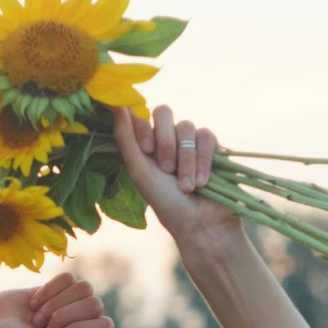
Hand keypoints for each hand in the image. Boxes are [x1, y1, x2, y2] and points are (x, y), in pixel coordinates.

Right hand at [0, 272, 120, 327]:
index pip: (106, 327)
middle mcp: (80, 326)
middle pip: (96, 305)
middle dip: (66, 315)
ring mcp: (68, 306)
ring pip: (85, 288)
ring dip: (56, 303)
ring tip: (37, 318)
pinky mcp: (54, 288)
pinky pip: (68, 277)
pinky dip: (49, 290)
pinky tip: (33, 304)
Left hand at [113, 105, 240, 250]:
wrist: (201, 224)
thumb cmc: (166, 202)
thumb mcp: (140, 171)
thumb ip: (125, 138)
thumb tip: (115, 103)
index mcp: (145, 145)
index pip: (141, 115)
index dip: (144, 127)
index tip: (147, 150)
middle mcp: (166, 139)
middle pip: (164, 112)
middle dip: (166, 141)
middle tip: (167, 169)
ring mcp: (190, 142)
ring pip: (187, 127)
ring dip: (186, 160)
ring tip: (187, 187)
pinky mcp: (212, 147)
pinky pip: (207, 136)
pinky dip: (204, 160)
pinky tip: (203, 182)